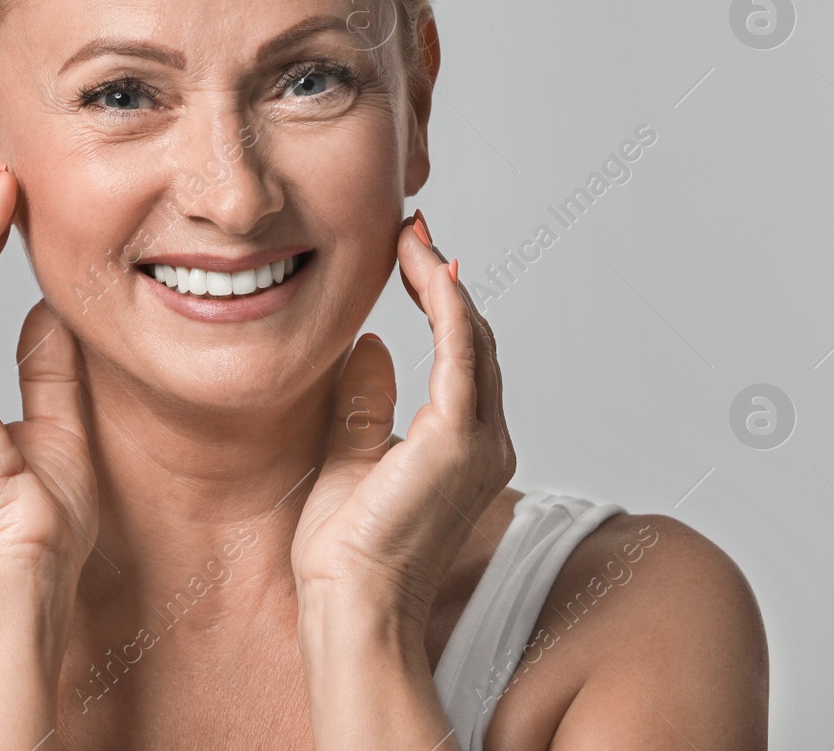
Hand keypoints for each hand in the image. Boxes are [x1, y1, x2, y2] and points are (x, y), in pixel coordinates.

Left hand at [291, 213, 514, 634]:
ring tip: (413, 238)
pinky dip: (447, 306)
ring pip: (472, 338)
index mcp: (462, 447)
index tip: (411, 254)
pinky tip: (428, 271)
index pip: (458, 356)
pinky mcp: (458, 438)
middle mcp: (485, 441)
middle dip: (443, 280)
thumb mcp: (349, 456)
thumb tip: (370, 346)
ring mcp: (479, 441)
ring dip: (442, 282)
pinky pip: (460, 353)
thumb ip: (365, 402)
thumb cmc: (348, 551)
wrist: (352, 601)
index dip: (439, 301)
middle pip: (474, 339)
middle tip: (412, 232)